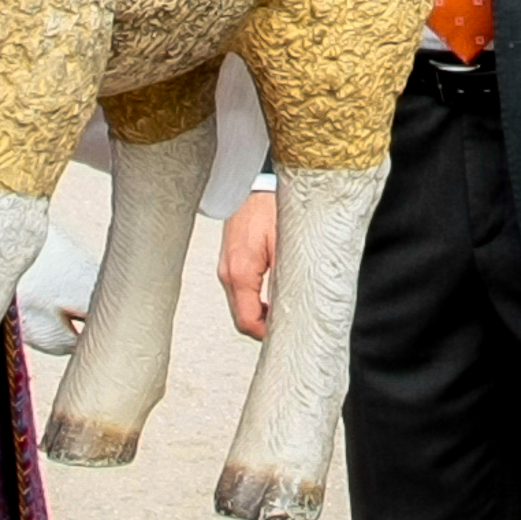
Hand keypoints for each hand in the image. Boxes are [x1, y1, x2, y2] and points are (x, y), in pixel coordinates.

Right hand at [219, 185, 278, 339]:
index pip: (247, 321)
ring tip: (284, 312)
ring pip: (240, 306)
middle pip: (242, 318)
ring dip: (259, 313)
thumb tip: (294, 307)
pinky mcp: (230, 263)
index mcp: (240, 272)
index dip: (267, 334)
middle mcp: (228, 273)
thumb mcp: (286, 246)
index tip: (287, 334)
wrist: (250, 185)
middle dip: (264, 326)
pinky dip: (254, 300)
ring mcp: (226, 268)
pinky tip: (272, 297)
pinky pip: (240, 291)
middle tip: (290, 326)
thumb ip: (286, 279)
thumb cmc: (270, 208)